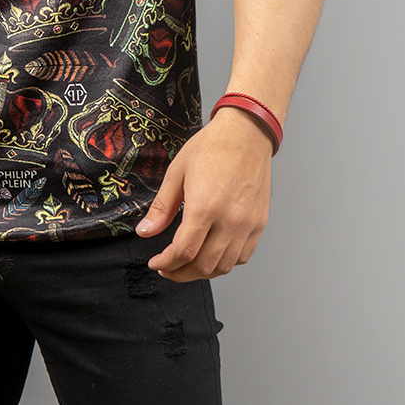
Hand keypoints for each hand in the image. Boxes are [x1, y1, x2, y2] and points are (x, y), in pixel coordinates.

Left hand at [136, 107, 273, 280]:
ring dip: (202, 271)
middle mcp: (230, 220)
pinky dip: (225, 263)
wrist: (247, 133)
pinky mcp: (259, 223)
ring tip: (187, 264)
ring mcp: (247, 224)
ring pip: (224, 266)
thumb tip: (145, 231)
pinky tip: (212, 255)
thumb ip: (161, 207)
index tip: (156, 262)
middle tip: (167, 267)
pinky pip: (243, 256)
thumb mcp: (177, 172)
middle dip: (180, 272)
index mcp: (205, 206)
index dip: (166, 263)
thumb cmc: (213, 147)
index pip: (184, 251)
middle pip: (203, 265)